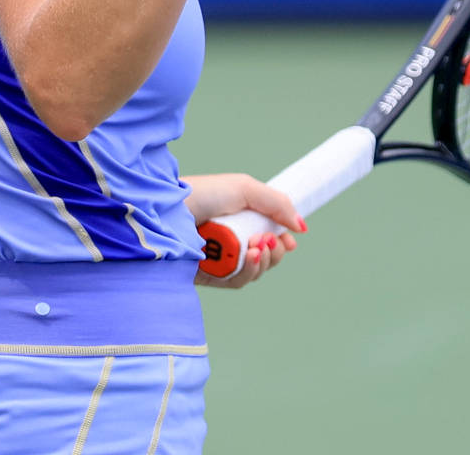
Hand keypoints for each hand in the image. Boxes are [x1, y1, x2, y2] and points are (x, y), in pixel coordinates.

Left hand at [182, 172, 306, 289]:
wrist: (168, 211)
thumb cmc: (203, 194)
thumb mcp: (245, 188)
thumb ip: (277, 204)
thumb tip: (301, 226)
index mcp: (240, 218)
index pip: (270, 236)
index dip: (283, 241)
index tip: (290, 241)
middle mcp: (233, 240)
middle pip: (268, 256)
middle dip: (275, 251)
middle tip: (268, 241)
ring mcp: (222, 259)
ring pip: (256, 271)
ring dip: (264, 260)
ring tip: (256, 247)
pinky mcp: (212, 276)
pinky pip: (239, 280)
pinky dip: (249, 270)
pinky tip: (250, 257)